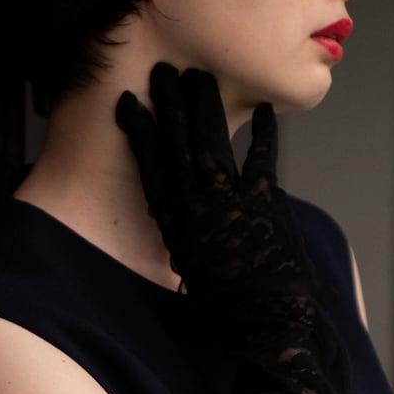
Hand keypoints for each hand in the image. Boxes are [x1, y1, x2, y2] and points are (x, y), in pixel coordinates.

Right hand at [115, 63, 307, 311]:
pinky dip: (264, 133)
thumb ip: (184, 243)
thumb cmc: (224, 308)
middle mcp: (194, 207)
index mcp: (174, 225)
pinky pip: (260, 156)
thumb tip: (181, 233)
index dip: (139, 134)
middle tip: (163, 72)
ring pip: (209, 141)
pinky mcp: (262, 200)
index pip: (150, 168)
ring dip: (203, 105)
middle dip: (168, 105)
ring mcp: (227, 200)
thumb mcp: (190, 273)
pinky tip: (264, 110)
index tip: (128, 105)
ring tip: (198, 76)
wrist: (262, 321)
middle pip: (176, 145)